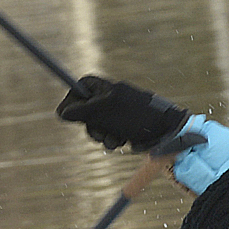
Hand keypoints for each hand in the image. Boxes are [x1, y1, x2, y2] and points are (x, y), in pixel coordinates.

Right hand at [55, 75, 189, 152]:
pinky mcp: (122, 127)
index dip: (72, 100)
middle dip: (90, 126)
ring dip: (102, 136)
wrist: (166, 131)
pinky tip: (123, 141)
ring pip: (96, 127)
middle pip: (84, 111)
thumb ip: (82, 111)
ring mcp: (116, 114)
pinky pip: (108, 135)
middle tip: (98, 131)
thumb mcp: (106, 111)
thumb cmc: (137, 116)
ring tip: (116, 139)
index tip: (66, 113)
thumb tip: (61, 112)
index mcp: (106, 87)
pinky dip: (112, 140)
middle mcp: (109, 98)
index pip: (80, 86)